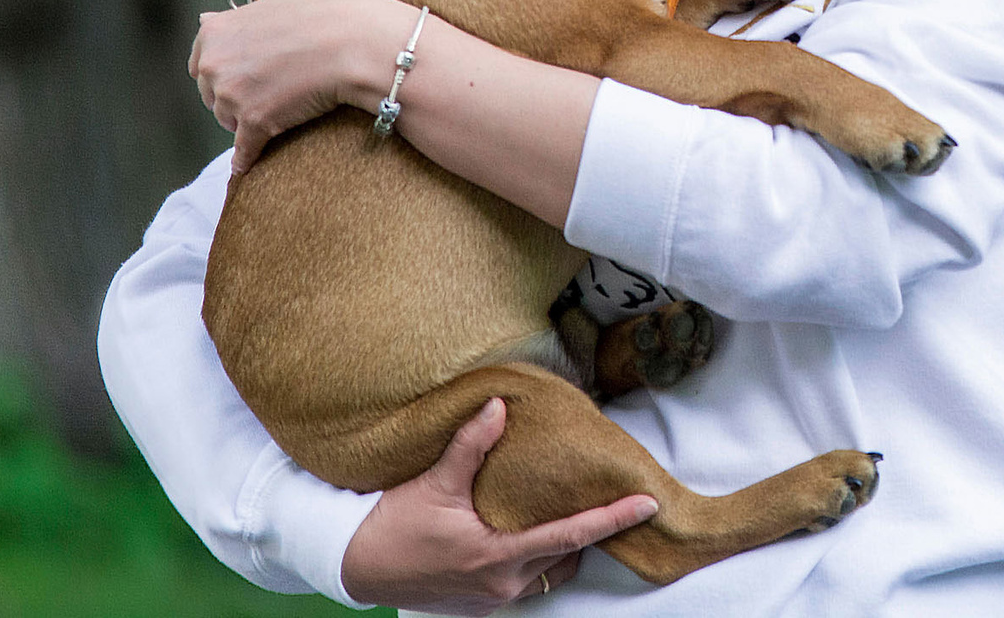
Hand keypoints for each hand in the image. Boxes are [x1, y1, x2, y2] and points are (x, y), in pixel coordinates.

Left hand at [190, 0, 410, 171]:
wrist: (355, 43)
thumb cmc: (321, 19)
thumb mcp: (270, 6)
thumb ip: (233, 21)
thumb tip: (204, 19)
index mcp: (215, 33)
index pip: (200, 64)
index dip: (224, 72)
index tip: (242, 75)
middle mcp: (215, 65)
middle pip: (213, 94)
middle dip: (235, 95)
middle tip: (268, 90)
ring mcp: (232, 96)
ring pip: (228, 120)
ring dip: (246, 120)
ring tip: (279, 109)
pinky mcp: (254, 125)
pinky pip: (243, 151)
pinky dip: (246, 159)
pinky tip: (248, 166)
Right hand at [340, 399, 659, 612]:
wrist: (357, 568)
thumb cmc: (394, 527)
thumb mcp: (434, 483)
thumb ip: (471, 445)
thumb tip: (497, 406)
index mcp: (498, 557)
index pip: (570, 536)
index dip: (611, 518)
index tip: (646, 504)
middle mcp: (503, 586)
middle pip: (566, 557)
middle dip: (588, 531)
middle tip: (604, 496)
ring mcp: (493, 600)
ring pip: (549, 574)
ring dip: (560, 548)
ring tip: (567, 512)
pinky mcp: (481, 606)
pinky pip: (526, 585)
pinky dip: (536, 561)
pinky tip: (527, 534)